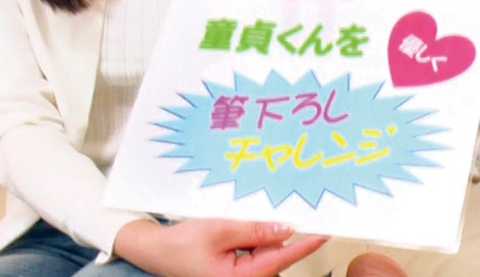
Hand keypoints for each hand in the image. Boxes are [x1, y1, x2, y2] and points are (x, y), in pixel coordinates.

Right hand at [113, 218, 327, 276]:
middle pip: (273, 253)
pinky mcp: (236, 270)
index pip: (281, 258)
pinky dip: (250, 237)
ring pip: (264, 251)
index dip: (305, 243)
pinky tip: (236, 226)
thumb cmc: (179, 246)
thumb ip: (252, 230)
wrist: (155, 252)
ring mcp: (241, 276)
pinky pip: (253, 252)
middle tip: (266, 209)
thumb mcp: (216, 230)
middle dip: (273, 232)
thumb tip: (284, 228)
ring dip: (258, 234)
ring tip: (233, 222)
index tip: (324, 231)